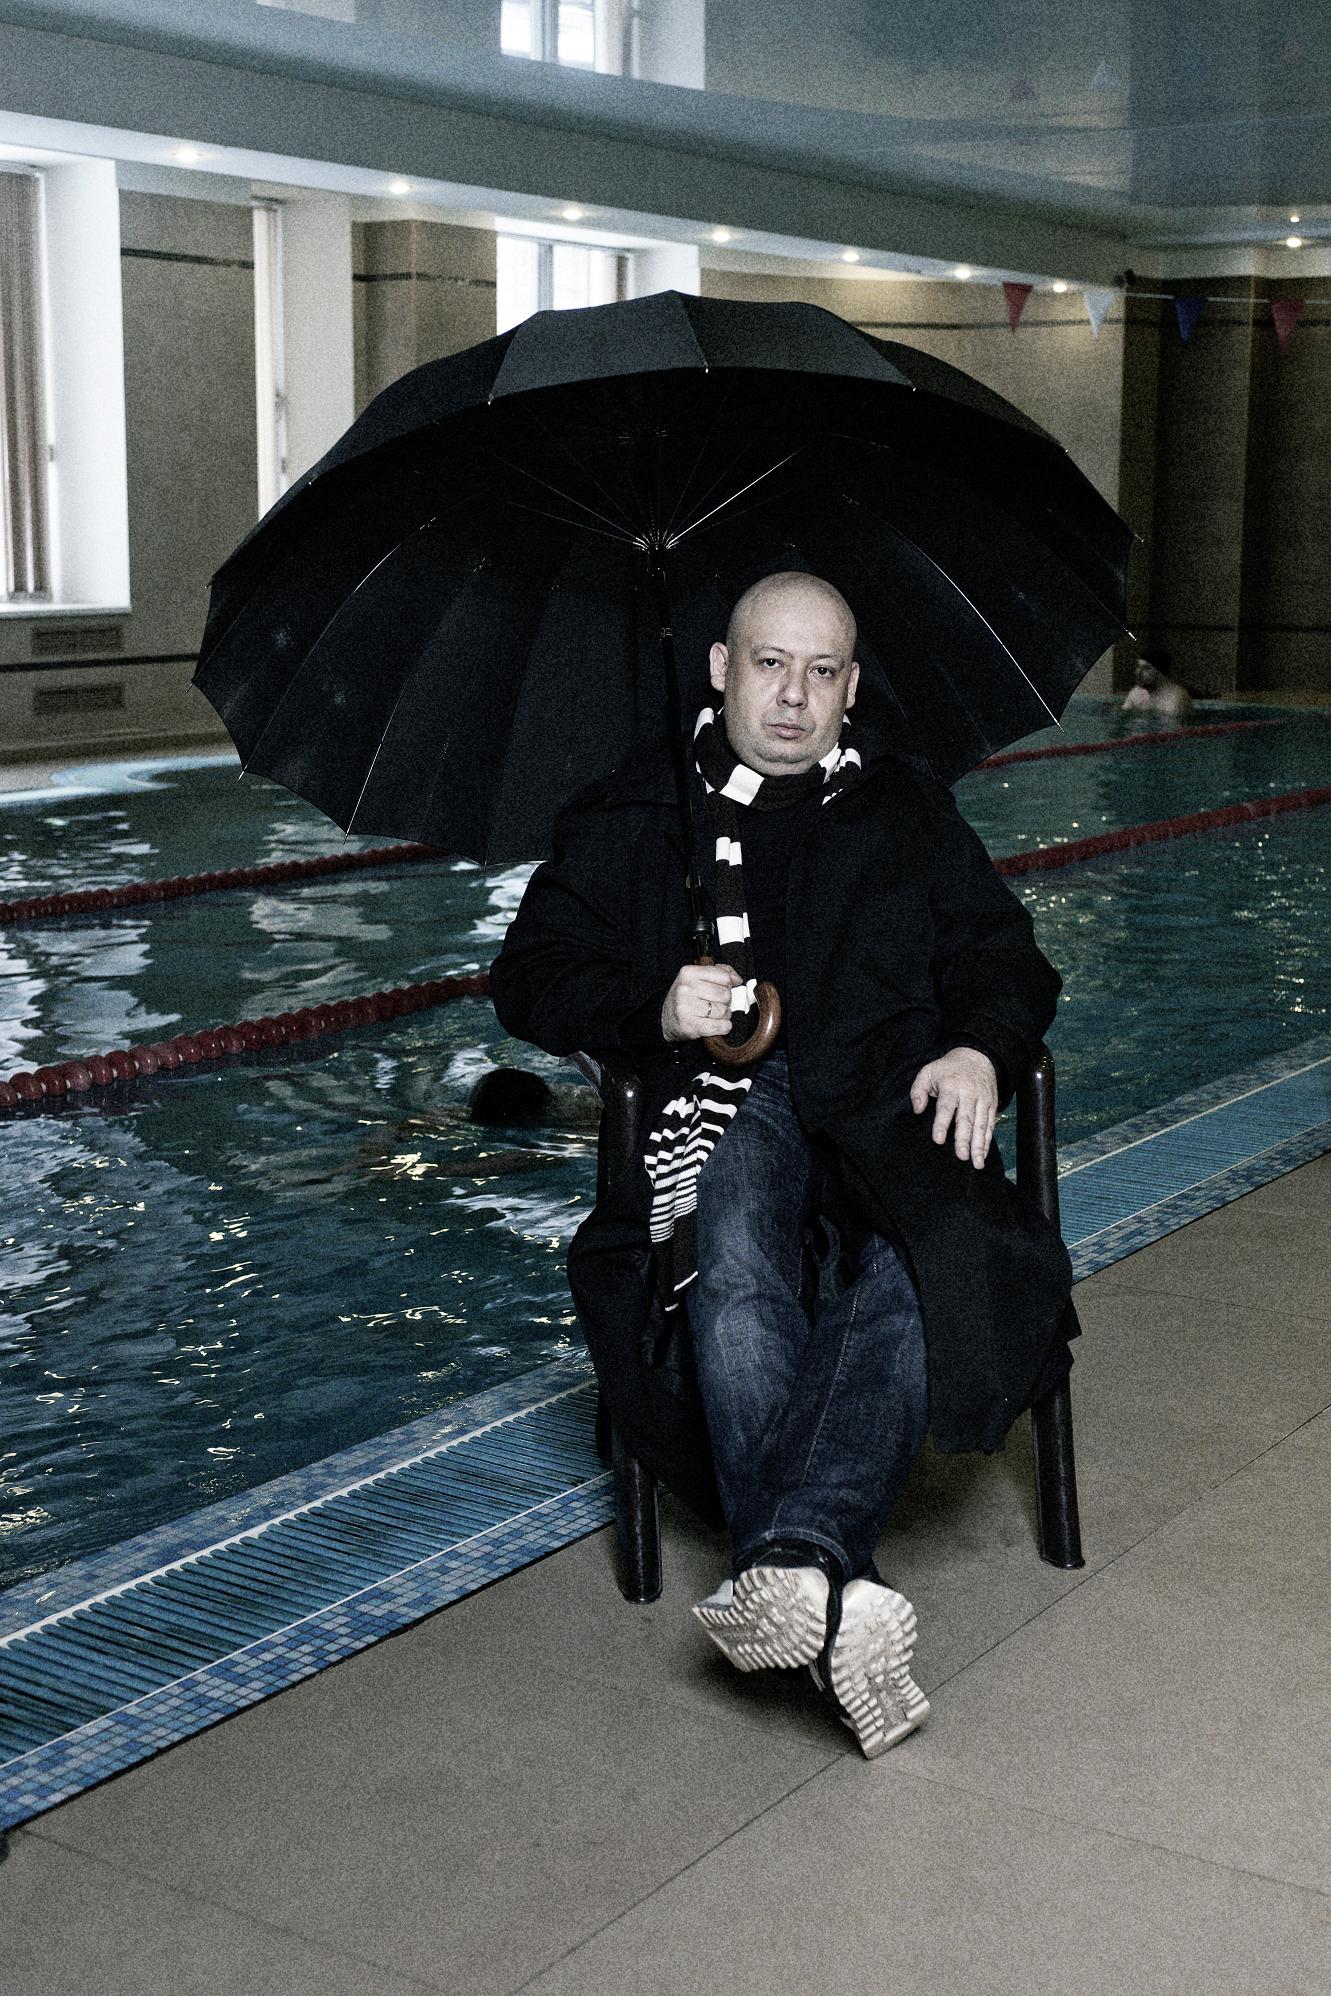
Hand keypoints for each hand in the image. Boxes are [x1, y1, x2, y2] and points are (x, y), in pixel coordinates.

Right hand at [661, 963, 742, 1041]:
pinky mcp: (691, 1026)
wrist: (664, 1020)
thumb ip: (719, 972)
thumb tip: (737, 979)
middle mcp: (686, 989)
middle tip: (716, 1004)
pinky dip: (724, 1027)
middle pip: (725, 994)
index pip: (723, 976)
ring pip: (724, 1011)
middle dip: (726, 1002)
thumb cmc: (685, 998)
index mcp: (688, 973)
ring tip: (714, 1014)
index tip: (721, 989)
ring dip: (724, 1015)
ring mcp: (687, 1007)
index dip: (727, 984)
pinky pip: (721, 1026)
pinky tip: (717, 1024)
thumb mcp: (696, 978)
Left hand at [909, 1048, 997, 1167]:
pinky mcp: (992, 1105)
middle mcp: (969, 1094)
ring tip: (976, 1163)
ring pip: (981, 1125)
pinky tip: (983, 1155)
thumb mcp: (927, 1072)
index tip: (938, 1140)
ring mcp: (982, 1100)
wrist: (977, 1056)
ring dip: (979, 1145)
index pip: (946, 1107)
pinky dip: (987, 1141)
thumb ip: (918, 1091)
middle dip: (964, 1139)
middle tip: (961, 1156)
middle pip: (966, 1119)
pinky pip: (990, 1125)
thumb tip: (918, 1110)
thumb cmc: (947, 1069)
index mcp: (951, 1086)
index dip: (942, 1124)